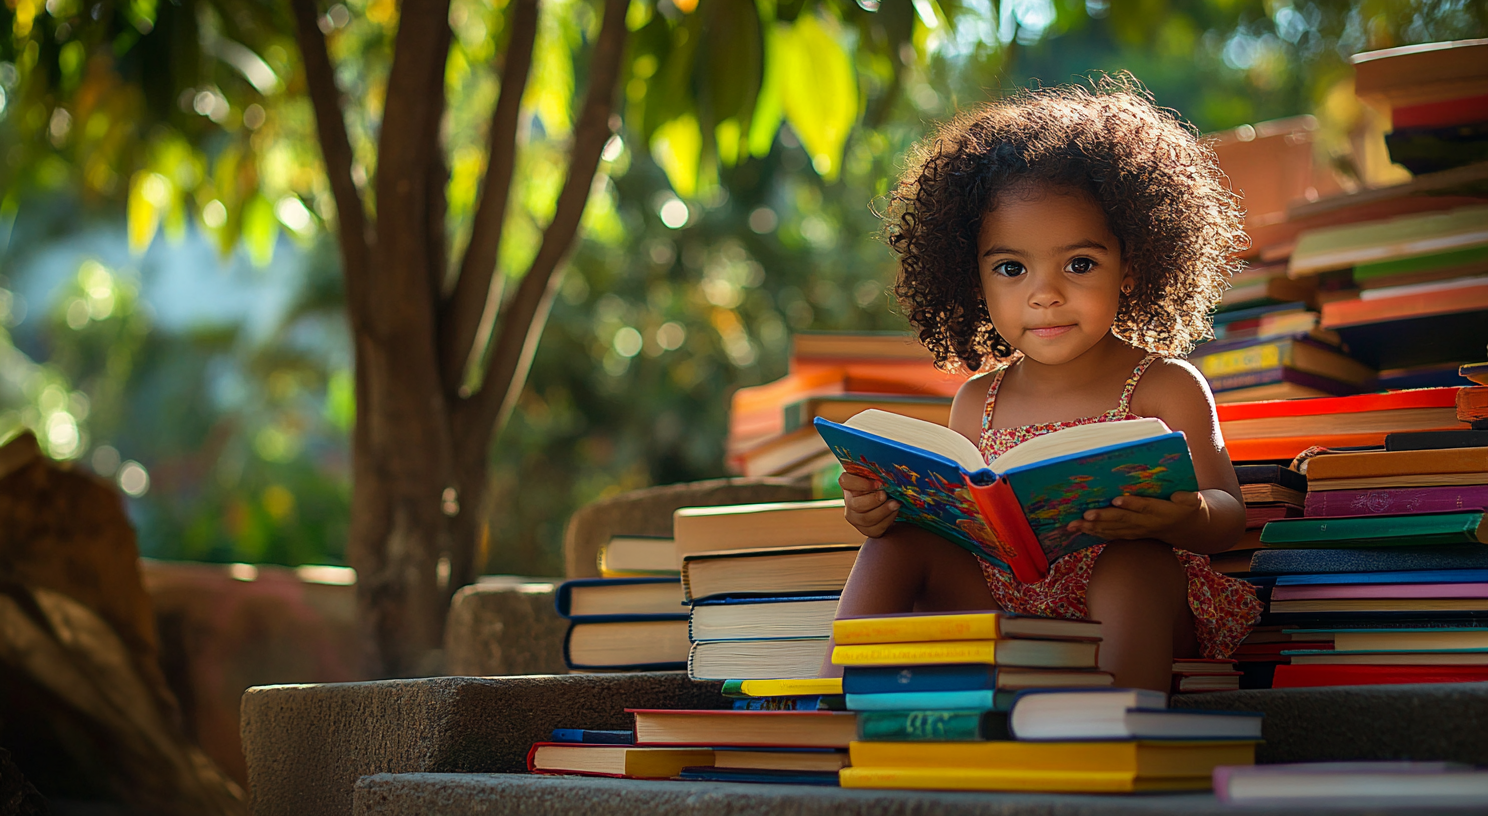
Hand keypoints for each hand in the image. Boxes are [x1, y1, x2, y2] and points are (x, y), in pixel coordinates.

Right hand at [840, 471, 899, 538]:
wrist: (888, 498)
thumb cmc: (881, 481)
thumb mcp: (877, 474)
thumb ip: (877, 471)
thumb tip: (887, 474)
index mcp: (848, 484)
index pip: (846, 481)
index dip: (861, 483)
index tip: (877, 482)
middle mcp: (849, 502)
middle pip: (856, 505)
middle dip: (873, 500)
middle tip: (885, 495)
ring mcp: (856, 518)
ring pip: (866, 519)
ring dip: (883, 511)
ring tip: (896, 503)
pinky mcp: (866, 530)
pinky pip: (875, 529)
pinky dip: (887, 521)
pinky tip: (894, 512)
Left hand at [1067, 491, 1204, 541]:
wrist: (1188, 529)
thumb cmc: (1189, 508)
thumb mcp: (1195, 501)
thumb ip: (1188, 498)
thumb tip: (1180, 495)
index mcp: (1162, 512)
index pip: (1146, 507)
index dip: (1132, 504)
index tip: (1117, 499)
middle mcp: (1147, 524)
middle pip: (1123, 521)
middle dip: (1104, 518)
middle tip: (1086, 515)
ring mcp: (1137, 531)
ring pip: (1113, 530)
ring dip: (1092, 528)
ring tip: (1074, 524)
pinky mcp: (1130, 534)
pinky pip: (1111, 534)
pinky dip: (1094, 532)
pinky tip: (1078, 529)